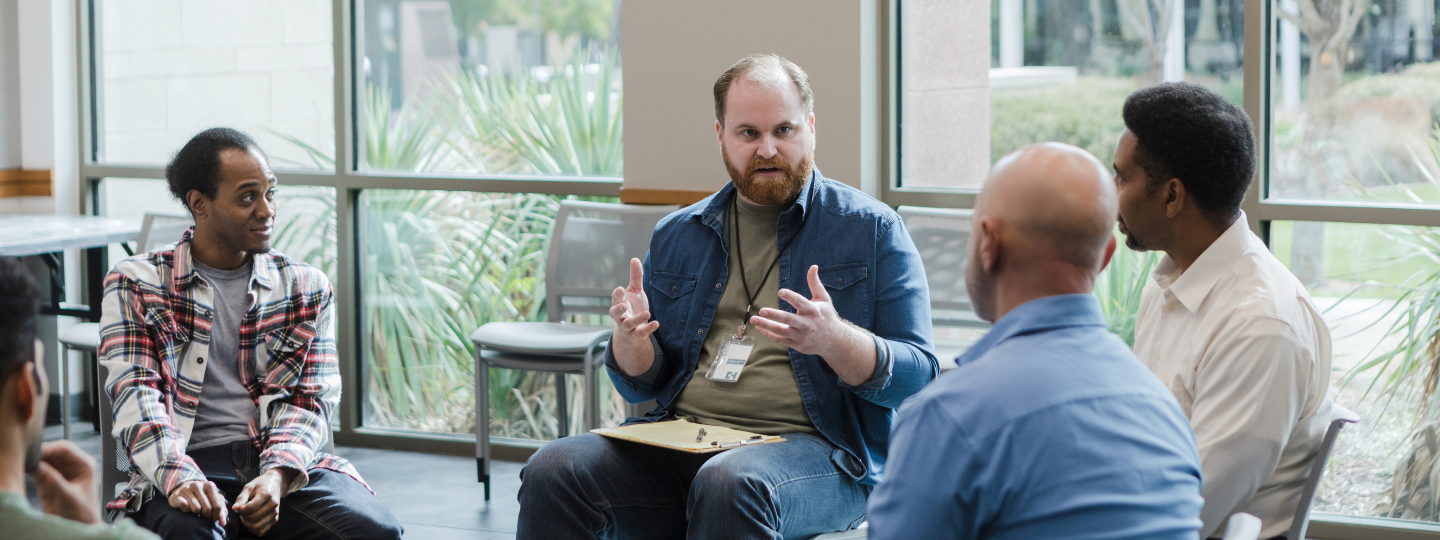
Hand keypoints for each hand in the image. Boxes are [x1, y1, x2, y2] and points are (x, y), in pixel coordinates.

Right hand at [29, 441, 100, 524]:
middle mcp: (72, 466)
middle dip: (40, 453)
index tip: (35, 453)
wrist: (78, 527)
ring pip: (43, 459)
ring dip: (34, 461)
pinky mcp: (48, 481)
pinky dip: (30, 469)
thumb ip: (54, 481)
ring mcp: (59, 472)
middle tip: (28, 459)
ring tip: (27, 466)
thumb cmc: (83, 514)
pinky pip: (37, 470)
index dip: (49, 448)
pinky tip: (25, 471)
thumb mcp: (69, 496)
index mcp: (84, 464)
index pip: (65, 448)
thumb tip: (39, 466)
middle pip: (52, 452)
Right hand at [169, 479, 227, 525]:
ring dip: (196, 513)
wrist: (184, 489)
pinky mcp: (176, 496)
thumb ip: (221, 511)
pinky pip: (185, 508)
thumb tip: (223, 523)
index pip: (217, 505)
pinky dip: (186, 511)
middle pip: (207, 509)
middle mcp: (198, 485)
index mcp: (210, 485)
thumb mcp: (214, 501)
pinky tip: (187, 509)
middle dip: (206, 515)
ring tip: (196, 511)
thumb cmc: (203, 497)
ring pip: (196, 509)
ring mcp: (186, 489)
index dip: (216, 516)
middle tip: (203, 515)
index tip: (212, 519)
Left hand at [233, 468, 294, 536]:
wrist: (276, 484)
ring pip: (256, 526)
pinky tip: (251, 521)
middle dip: (243, 517)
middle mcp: (273, 505)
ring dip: (247, 524)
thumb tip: (234, 508)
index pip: (250, 508)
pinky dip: (253, 529)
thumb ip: (241, 498)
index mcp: (266, 494)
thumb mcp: (249, 487)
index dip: (241, 510)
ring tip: (245, 517)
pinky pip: (261, 531)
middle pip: (253, 518)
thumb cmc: (260, 485)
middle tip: (241, 512)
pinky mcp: (275, 519)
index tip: (238, 508)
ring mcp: (275, 513)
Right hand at [608, 258, 659, 375]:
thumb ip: (635, 277)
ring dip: (637, 319)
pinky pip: (641, 332)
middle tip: (624, 305)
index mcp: (619, 303)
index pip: (615, 298)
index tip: (621, 289)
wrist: (633, 332)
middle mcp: (620, 316)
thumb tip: (635, 259)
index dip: (617, 295)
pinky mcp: (636, 335)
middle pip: (615, 313)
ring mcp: (627, 327)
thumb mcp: (635, 292)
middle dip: (618, 309)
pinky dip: (648, 328)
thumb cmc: (633, 307)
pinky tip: (656, 323)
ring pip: (629, 324)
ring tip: (647, 313)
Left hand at [750, 265, 876, 385]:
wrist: (834, 342)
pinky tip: (759, 327)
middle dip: (775, 315)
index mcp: (813, 311)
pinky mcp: (796, 344)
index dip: (791, 297)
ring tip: (753, 319)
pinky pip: (780, 339)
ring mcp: (801, 336)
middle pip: (789, 319)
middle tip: (762, 310)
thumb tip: (813, 266)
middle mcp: (807, 324)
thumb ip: (815, 283)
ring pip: (781, 331)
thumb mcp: (824, 299)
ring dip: (766, 325)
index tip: (780, 292)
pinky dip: (769, 333)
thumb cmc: (826, 317)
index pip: (801, 303)